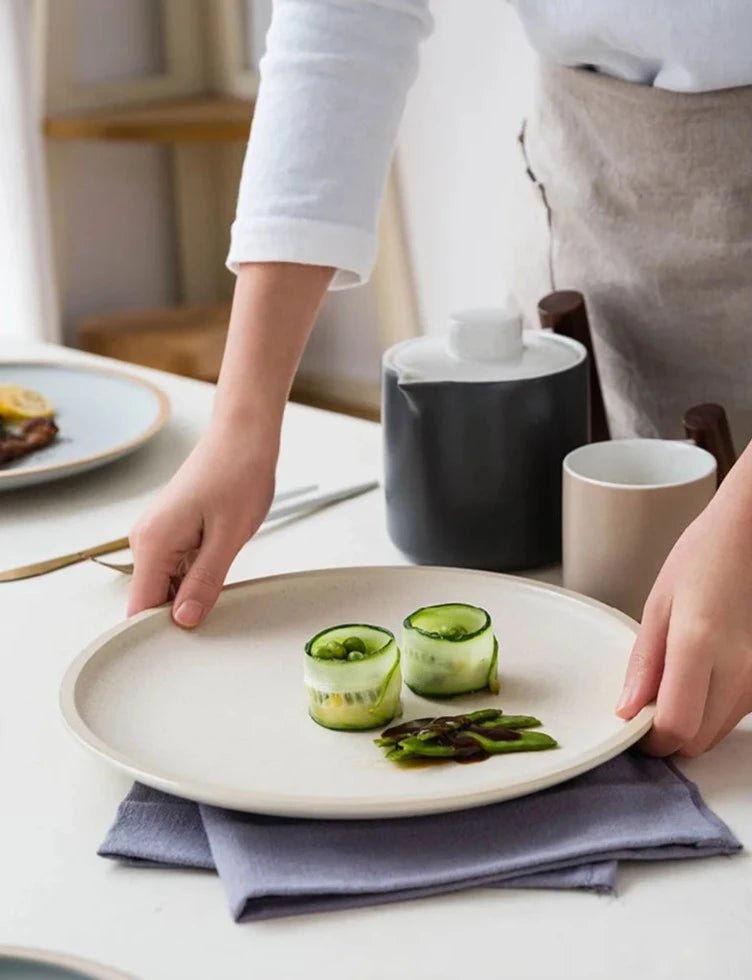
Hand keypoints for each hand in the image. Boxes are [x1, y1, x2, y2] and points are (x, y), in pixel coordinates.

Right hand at [127, 425, 274, 627]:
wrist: (243, 435)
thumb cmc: (238, 473)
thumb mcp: (228, 537)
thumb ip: (204, 582)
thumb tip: (184, 620)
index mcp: (152, 543)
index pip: (140, 607)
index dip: (161, 632)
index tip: (186, 648)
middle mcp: (146, 539)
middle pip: (152, 599)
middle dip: (180, 614)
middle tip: (217, 614)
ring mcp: (158, 534)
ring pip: (167, 584)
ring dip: (192, 592)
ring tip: (224, 579)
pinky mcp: (172, 530)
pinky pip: (177, 567)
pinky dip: (196, 575)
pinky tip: (220, 567)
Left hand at [616, 498, 751, 755]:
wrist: (751, 536)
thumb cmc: (705, 558)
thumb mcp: (659, 603)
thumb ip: (644, 663)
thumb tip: (628, 709)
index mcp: (700, 644)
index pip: (677, 726)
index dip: (651, 736)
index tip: (634, 724)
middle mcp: (739, 669)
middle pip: (698, 740)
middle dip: (669, 732)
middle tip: (648, 704)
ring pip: (717, 733)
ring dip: (692, 721)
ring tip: (676, 678)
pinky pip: (734, 714)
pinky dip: (712, 709)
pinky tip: (701, 675)